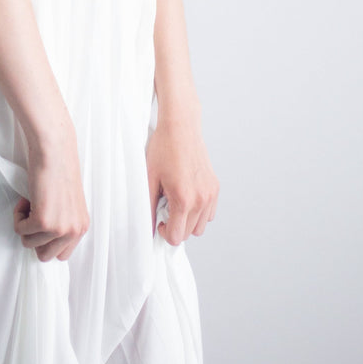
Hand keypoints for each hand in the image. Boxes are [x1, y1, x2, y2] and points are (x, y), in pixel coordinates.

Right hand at [13, 128, 89, 261]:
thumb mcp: (67, 205)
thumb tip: (45, 242)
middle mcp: (74, 231)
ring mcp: (60, 228)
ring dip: (25, 225)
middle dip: (34, 236)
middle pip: (45, 255)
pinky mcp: (44, 222)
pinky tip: (26, 198)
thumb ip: (62, 224)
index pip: (62, 254)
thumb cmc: (58, 170)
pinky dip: (17, 216)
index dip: (47, 240)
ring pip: (30, 244)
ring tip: (31, 203)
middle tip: (34, 213)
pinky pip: (20, 230)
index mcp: (81, 227)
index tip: (41, 222)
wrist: (54, 150)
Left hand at [146, 116, 218, 245]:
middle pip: (188, 234)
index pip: (176, 237)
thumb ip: (148, 206)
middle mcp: (201, 199)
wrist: (181, 126)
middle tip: (165, 206)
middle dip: (175, 226)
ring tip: (176, 201)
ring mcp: (210, 194)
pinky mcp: (215, 187)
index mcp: (184, 199)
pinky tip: (187, 196)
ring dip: (188, 221)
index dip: (164, 232)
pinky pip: (209, 213)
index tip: (159, 219)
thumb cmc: (163, 148)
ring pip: (200, 226)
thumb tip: (148, 226)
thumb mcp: (149, 178)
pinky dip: (199, 212)